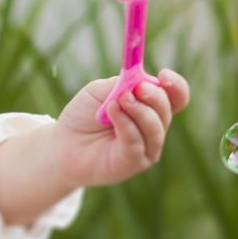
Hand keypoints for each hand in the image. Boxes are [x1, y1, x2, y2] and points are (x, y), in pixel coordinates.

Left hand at [52, 69, 189, 189]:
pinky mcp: (133, 163)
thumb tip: (140, 79)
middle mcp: (153, 128)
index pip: (175, 98)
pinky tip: (112, 111)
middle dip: (155, 97)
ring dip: (139, 110)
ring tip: (119, 100)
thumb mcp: (98, 92)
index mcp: (150, 108)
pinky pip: (136, 142)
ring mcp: (146, 148)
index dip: (175, 86)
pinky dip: (126, 124)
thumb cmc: (83, 115)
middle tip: (139, 88)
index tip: (163, 74)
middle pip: (167, 111)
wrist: (62, 143)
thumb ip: (120, 84)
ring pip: (154, 128)